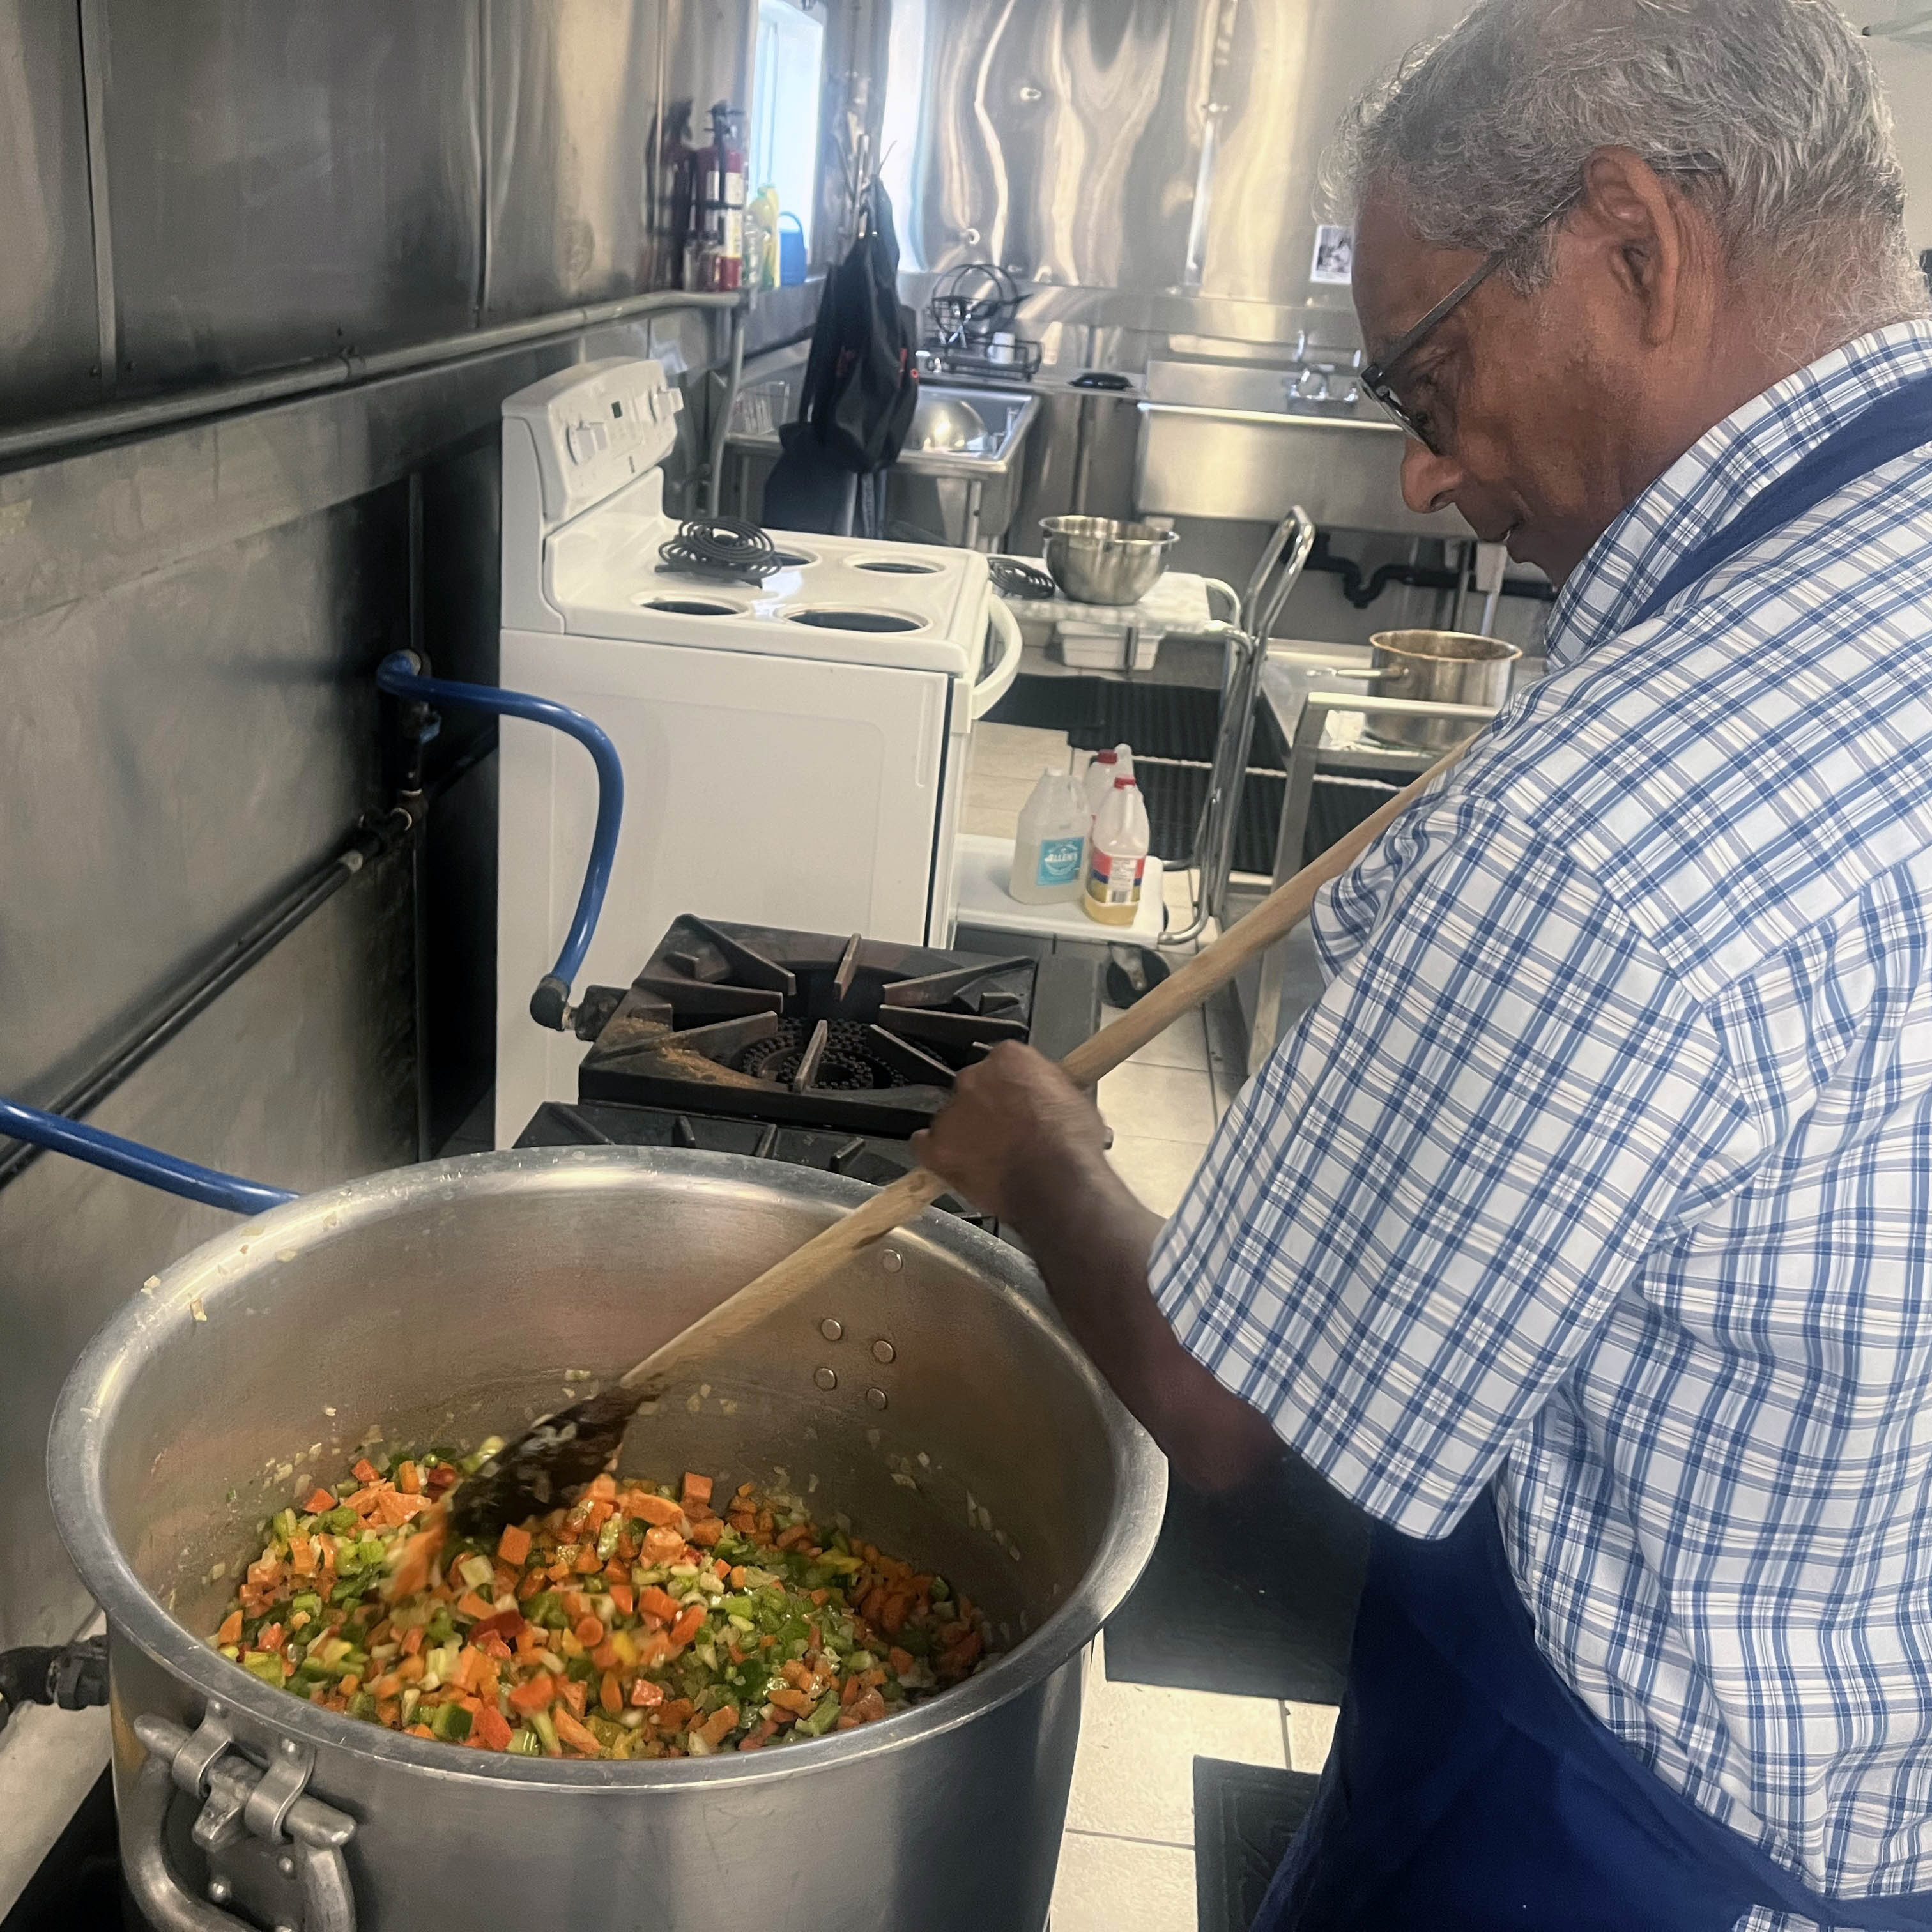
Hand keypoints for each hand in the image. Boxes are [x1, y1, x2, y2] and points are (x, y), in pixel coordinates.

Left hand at [911, 1041, 1109, 1227]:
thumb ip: (1050, 1089)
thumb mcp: (1076, 1100)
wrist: (1055, 1182)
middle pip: (974, 1086)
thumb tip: (1050, 1097)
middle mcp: (974, 1077)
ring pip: (951, 1117)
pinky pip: (924, 1145)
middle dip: (986, 1107)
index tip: (1019, 1101)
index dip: (1012, 1086)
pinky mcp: (937, 1146)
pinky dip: (936, 1153)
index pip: (1003, 1062)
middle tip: (1007, 1131)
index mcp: (1009, 1058)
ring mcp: (951, 1111)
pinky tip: (956, 1164)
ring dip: (965, 1132)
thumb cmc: (1070, 1145)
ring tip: (991, 1158)